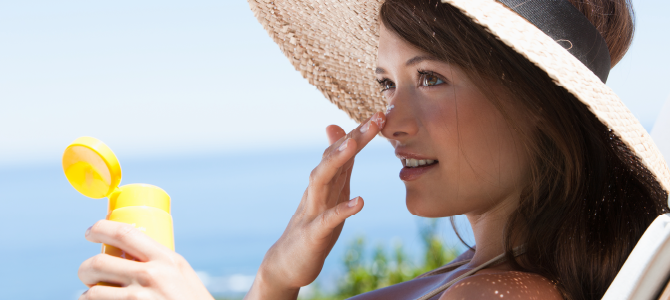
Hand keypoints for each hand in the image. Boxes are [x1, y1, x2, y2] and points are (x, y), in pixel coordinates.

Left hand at [78, 220, 213, 299]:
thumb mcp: (182, 275)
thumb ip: (159, 263)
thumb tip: (128, 252)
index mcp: (166, 259)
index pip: (124, 233)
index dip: (100, 229)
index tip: (90, 232)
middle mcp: (151, 276)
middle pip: (99, 263)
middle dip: (86, 268)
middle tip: (89, 274)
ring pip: (93, 292)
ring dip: (87, 295)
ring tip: (93, 296)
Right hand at [245, 112, 385, 299]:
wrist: (287, 262)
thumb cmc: (313, 226)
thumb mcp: (330, 192)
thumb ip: (339, 164)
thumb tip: (340, 131)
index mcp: (326, 181)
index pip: (342, 150)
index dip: (361, 131)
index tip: (383, 113)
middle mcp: (317, 190)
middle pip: (333, 158)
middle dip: (354, 137)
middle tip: (376, 119)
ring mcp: (313, 211)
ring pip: (322, 179)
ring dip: (337, 161)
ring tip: (354, 144)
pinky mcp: (313, 234)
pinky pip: (328, 220)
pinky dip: (343, 210)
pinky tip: (360, 202)